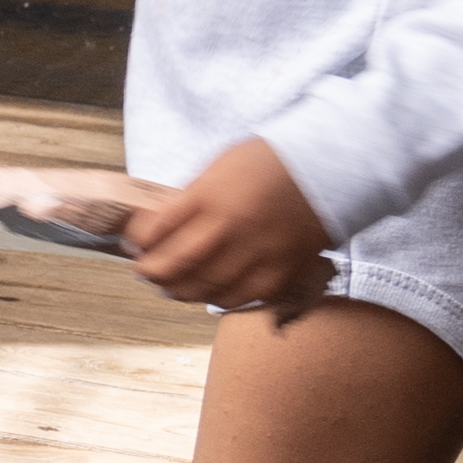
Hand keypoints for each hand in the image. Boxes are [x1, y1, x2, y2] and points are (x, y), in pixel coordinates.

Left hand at [122, 135, 330, 313]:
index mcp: (208, 197)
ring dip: (181, 290)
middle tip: (145, 271)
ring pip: (204, 289)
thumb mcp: (218, 167)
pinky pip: (240, 299)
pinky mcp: (280, 274)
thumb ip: (191, 199)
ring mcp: (255, 255)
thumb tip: (163, 224)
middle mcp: (229, 229)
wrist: (328, 169)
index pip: (155, 231)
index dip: (138, 243)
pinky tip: (210, 292)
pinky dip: (219, 299)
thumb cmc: (271, 162)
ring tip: (172, 286)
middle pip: (175, 266)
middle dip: (152, 273)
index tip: (134, 245)